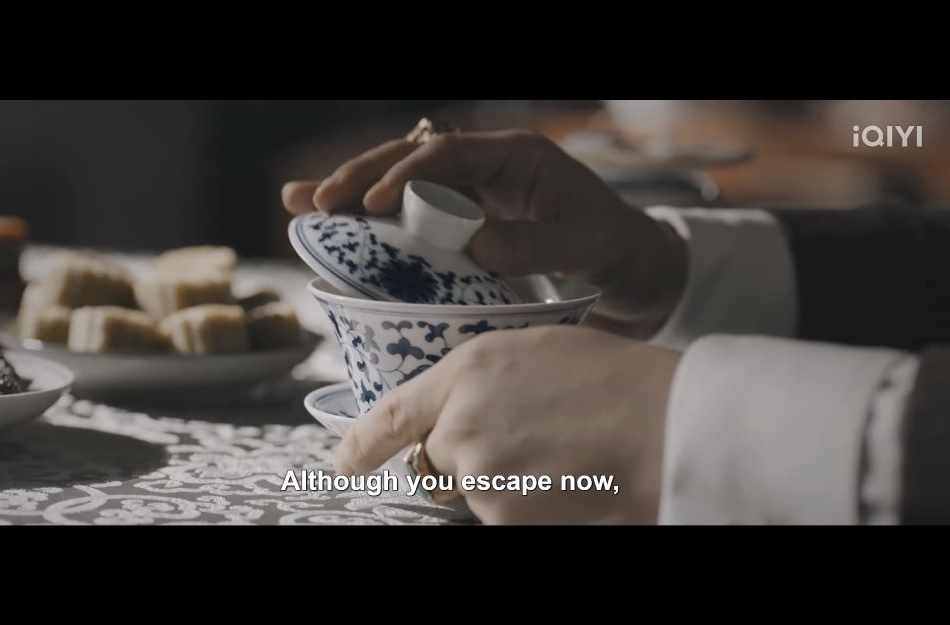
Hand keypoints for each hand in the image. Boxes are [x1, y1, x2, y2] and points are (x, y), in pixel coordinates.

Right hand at [282, 130, 687, 337]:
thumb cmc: (614, 248)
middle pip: (410, 159)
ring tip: (300, 205)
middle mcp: (486, 166)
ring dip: (353, 193)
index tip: (372, 205)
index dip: (404, 175)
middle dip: (360, 176)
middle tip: (315, 201)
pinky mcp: (464, 220)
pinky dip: (374, 221)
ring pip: (402, 182)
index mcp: (515, 156)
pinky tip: (335, 227)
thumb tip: (472, 248)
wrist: (630, 267)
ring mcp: (472, 192)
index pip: (447, 154)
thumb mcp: (584, 247)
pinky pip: (412, 214)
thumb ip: (533, 246)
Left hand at [332, 325, 680, 523]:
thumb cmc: (616, 379)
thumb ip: (480, 379)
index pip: (389, 417)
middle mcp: (462, 430)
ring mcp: (484, 483)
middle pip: (439, 458)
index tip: (341, 461)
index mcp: (467, 374)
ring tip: (562, 457)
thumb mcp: (536, 350)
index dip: (358, 444)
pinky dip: (529, 504)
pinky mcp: (508, 523)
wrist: (669, 428)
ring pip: (478, 490)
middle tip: (526, 440)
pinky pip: (505, 515)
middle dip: (468, 454)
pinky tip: (568, 481)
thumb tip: (458, 409)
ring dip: (506, 480)